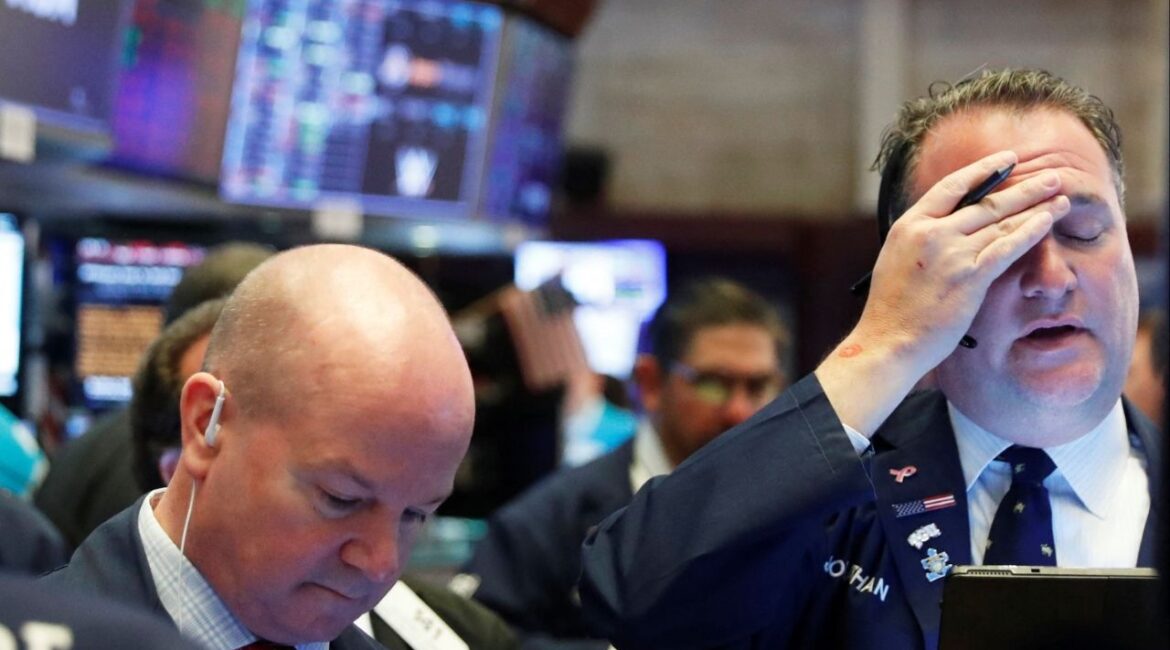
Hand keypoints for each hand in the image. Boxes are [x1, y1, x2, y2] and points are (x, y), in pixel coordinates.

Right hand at [816, 150, 1070, 435]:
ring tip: (1061, 197)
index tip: (1008, 160)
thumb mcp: (897, 260)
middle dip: (1024, 187)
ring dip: (1036, 207)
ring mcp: (950, 254)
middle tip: (1052, 176)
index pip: (952, 187)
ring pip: (1001, 222)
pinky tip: (1049, 221)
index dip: (984, 170)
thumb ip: (923, 239)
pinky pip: (1006, 247)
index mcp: (909, 226)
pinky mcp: (969, 277)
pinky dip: (1031, 231)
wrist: (888, 341)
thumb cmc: (891, 309)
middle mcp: (930, 233)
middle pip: (985, 202)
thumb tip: (950, 226)